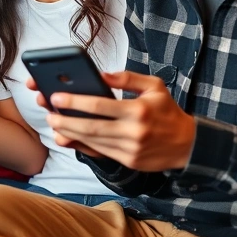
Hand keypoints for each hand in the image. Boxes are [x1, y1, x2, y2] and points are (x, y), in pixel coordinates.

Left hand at [37, 71, 196, 171]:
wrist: (188, 145)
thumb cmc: (167, 111)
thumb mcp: (154, 87)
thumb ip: (127, 78)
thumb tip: (101, 74)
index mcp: (139, 111)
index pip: (101, 106)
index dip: (76, 102)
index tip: (57, 96)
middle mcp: (134, 132)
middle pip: (92, 127)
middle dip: (66, 120)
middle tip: (48, 113)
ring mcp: (131, 150)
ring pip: (93, 142)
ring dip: (70, 133)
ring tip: (54, 124)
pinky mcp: (129, 161)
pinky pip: (100, 153)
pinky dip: (81, 146)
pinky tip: (68, 139)